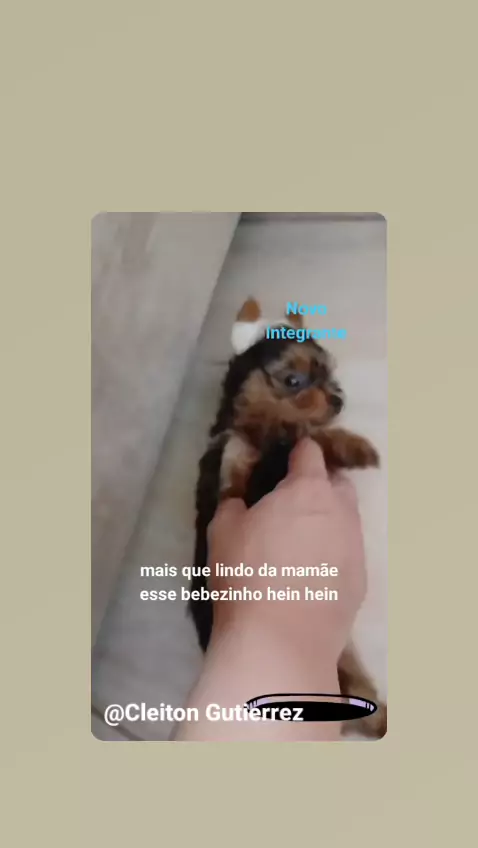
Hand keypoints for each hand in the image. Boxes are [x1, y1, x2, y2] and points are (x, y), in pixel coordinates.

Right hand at [207, 438, 366, 662]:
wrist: (279, 641)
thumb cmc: (246, 576)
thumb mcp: (222, 531)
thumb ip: (234, 505)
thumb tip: (243, 501)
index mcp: (308, 490)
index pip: (310, 453)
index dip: (295, 454)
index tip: (282, 464)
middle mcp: (341, 511)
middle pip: (337, 484)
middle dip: (319, 486)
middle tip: (291, 505)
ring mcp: (356, 546)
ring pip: (347, 520)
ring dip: (328, 522)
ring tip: (301, 544)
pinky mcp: (361, 581)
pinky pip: (348, 554)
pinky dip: (333, 555)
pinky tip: (312, 576)